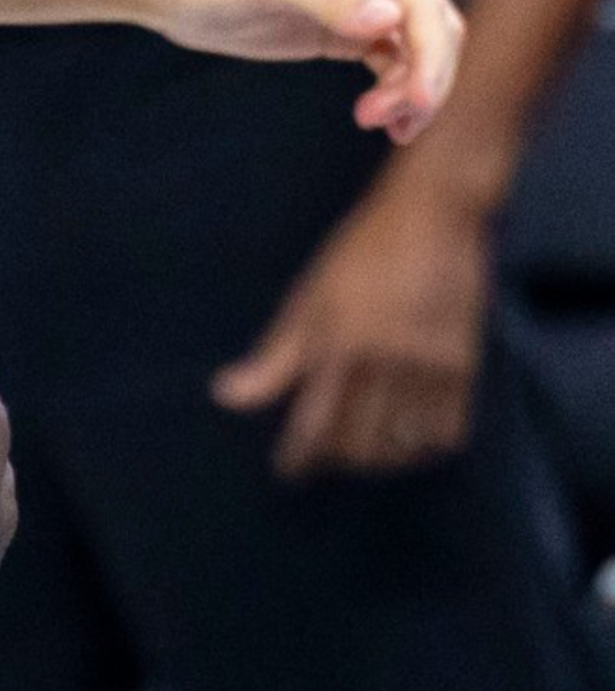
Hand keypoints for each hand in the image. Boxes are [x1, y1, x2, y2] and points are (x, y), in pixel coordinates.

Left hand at [145, 0, 463, 140]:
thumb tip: (388, 21)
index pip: (423, 6)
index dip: (429, 57)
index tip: (415, 103)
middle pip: (433, 32)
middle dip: (422, 80)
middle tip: (390, 124)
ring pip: (418, 53)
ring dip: (410, 92)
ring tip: (378, 125)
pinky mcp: (349, 31)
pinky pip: (393, 64)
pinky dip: (395, 92)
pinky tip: (382, 121)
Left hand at [217, 172, 490, 478]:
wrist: (430, 218)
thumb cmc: (359, 255)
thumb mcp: (307, 299)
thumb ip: (274, 357)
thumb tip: (225, 397)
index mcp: (336, 344)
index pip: (313, 423)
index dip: (300, 457)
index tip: (290, 472)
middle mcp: (383, 360)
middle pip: (360, 440)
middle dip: (339, 460)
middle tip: (327, 461)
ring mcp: (427, 363)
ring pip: (403, 440)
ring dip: (382, 458)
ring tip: (365, 458)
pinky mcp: (464, 362)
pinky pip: (447, 427)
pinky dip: (425, 445)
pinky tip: (410, 445)